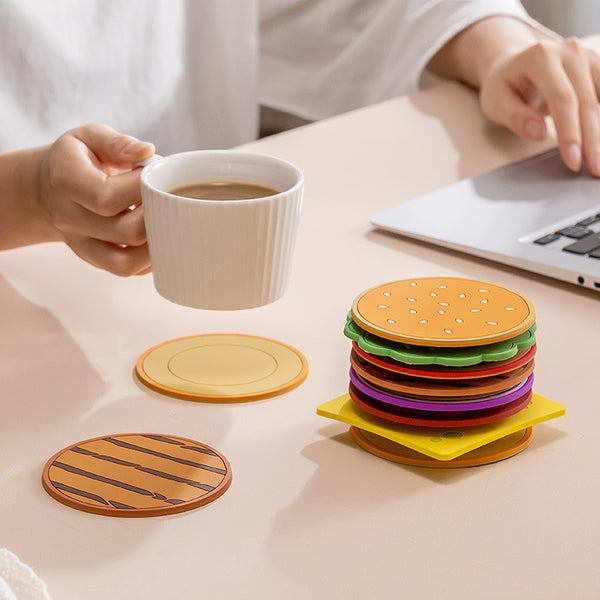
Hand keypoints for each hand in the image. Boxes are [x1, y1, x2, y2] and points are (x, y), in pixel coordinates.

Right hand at [38, 123, 154, 274]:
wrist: (46, 190)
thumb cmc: (75, 160)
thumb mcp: (88, 137)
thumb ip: (116, 143)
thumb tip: (147, 151)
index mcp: (66, 181)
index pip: (107, 197)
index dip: (142, 189)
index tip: (154, 176)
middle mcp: (70, 218)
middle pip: (126, 232)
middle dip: (158, 216)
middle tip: (167, 199)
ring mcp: (81, 244)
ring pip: (126, 262)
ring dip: (157, 245)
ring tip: (167, 220)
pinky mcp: (95, 260)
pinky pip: (126, 269)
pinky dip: (149, 259)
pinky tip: (157, 236)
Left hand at [479, 38, 599, 175]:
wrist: (512, 65)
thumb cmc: (503, 87)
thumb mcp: (496, 103)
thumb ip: (515, 117)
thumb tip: (539, 133)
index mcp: (540, 58)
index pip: (562, 99)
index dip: (569, 132)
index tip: (572, 160)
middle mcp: (568, 52)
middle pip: (586, 101)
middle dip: (592, 139)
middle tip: (594, 168)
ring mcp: (586, 56)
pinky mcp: (597, 66)